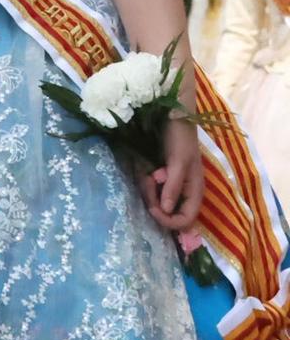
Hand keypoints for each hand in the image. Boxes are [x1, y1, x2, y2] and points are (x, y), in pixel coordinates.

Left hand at [138, 115, 203, 232]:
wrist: (174, 118)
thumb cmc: (180, 139)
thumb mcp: (178, 162)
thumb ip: (173, 186)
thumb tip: (165, 210)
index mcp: (195, 192)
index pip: (185, 220)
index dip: (169, 221)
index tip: (152, 209)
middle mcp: (185, 192)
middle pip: (168, 213)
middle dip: (155, 203)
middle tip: (147, 182)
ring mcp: (173, 185)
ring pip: (158, 202)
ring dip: (149, 192)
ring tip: (146, 174)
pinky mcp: (163, 178)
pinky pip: (153, 190)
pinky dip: (147, 185)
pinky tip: (144, 172)